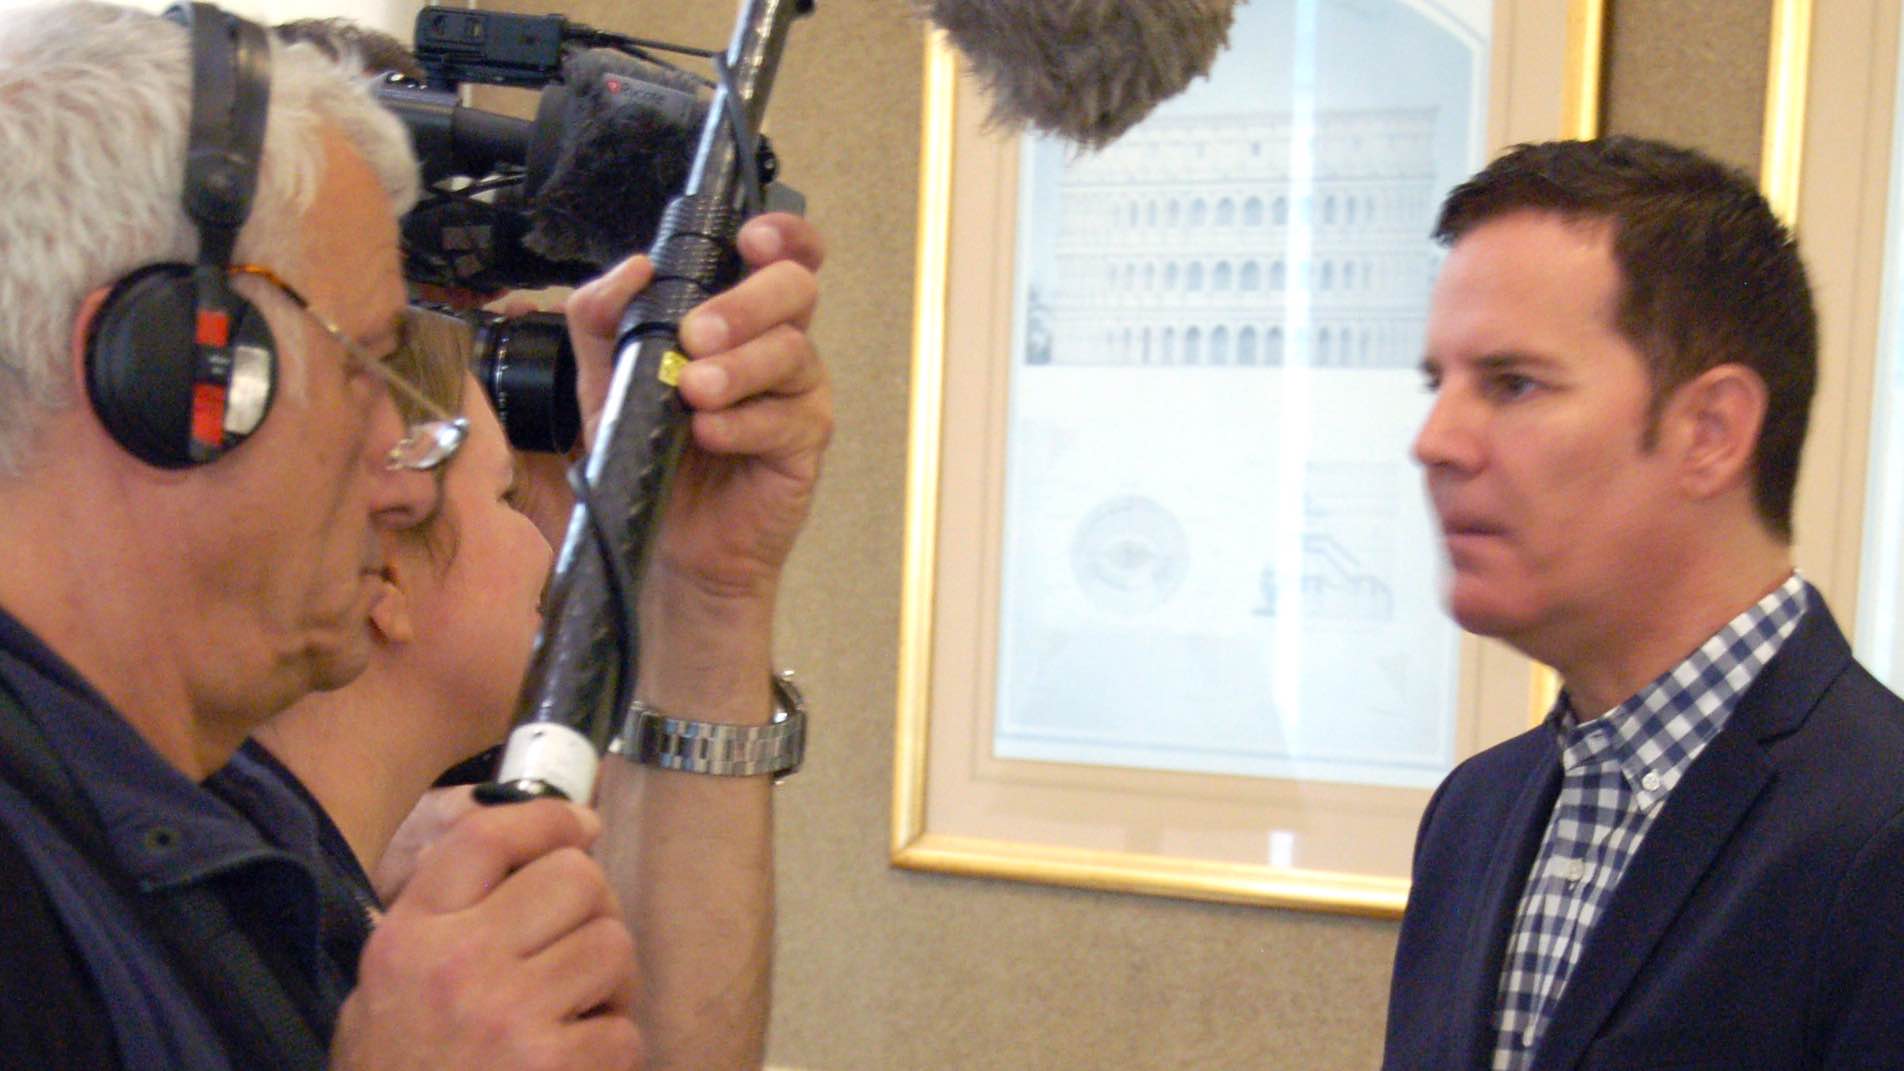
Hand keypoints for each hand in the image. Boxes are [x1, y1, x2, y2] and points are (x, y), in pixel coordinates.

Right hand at [333, 801, 638, 1070]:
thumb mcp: (386, 985)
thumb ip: (448, 914)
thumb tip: (562, 840)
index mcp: (409, 936)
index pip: (487, 836)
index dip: (549, 818)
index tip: (580, 825)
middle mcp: (457, 964)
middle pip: (575, 879)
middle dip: (592, 909)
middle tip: (577, 946)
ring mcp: (509, 1017)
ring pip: (614, 945)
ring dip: (610, 979)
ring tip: (577, 1011)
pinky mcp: (553, 1067)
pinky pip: (624, 1029)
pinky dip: (611, 1048)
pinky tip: (575, 1063)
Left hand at [564, 212, 829, 606]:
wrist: (666, 542)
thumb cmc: (649, 452)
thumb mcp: (605, 380)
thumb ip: (601, 319)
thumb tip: (632, 268)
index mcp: (737, 314)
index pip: (781, 254)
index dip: (782, 234)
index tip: (751, 238)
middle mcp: (776, 342)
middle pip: (795, 288)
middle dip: (746, 303)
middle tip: (696, 334)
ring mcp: (797, 391)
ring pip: (792, 350)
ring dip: (739, 366)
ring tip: (692, 393)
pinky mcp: (806, 441)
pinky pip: (788, 417)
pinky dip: (744, 422)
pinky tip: (710, 434)